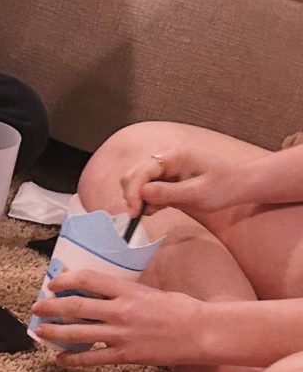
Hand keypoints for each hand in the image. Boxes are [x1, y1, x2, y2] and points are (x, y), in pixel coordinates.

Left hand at [30, 267, 207, 366]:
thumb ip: (125, 291)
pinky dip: (73, 359)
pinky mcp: (125, 355)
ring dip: (54, 332)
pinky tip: (60, 359)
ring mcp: (121, 334)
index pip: (88, 280)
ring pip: (77, 333)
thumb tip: (103, 291)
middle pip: (75, 306)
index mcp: (128, 290)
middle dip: (50, 307)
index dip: (65, 280)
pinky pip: (92, 358)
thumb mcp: (151, 291)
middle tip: (36, 307)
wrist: (202, 332)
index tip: (52, 283)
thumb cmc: (181, 309)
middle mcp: (120, 311)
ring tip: (40, 331)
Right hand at [120, 146, 247, 217]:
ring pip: (136, 182)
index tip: (135, 213)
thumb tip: (142, 193)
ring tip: (154, 211)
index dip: (133, 192)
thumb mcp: (198, 193)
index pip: (142, 172)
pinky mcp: (166, 179)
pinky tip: (158, 208)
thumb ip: (169, 193)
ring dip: (138, 199)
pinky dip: (146, 201)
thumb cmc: (225, 187)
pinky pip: (146, 189)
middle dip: (132, 196)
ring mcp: (165, 169)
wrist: (240, 185)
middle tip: (139, 215)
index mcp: (174, 156)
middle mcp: (166, 159)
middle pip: (133, 175)